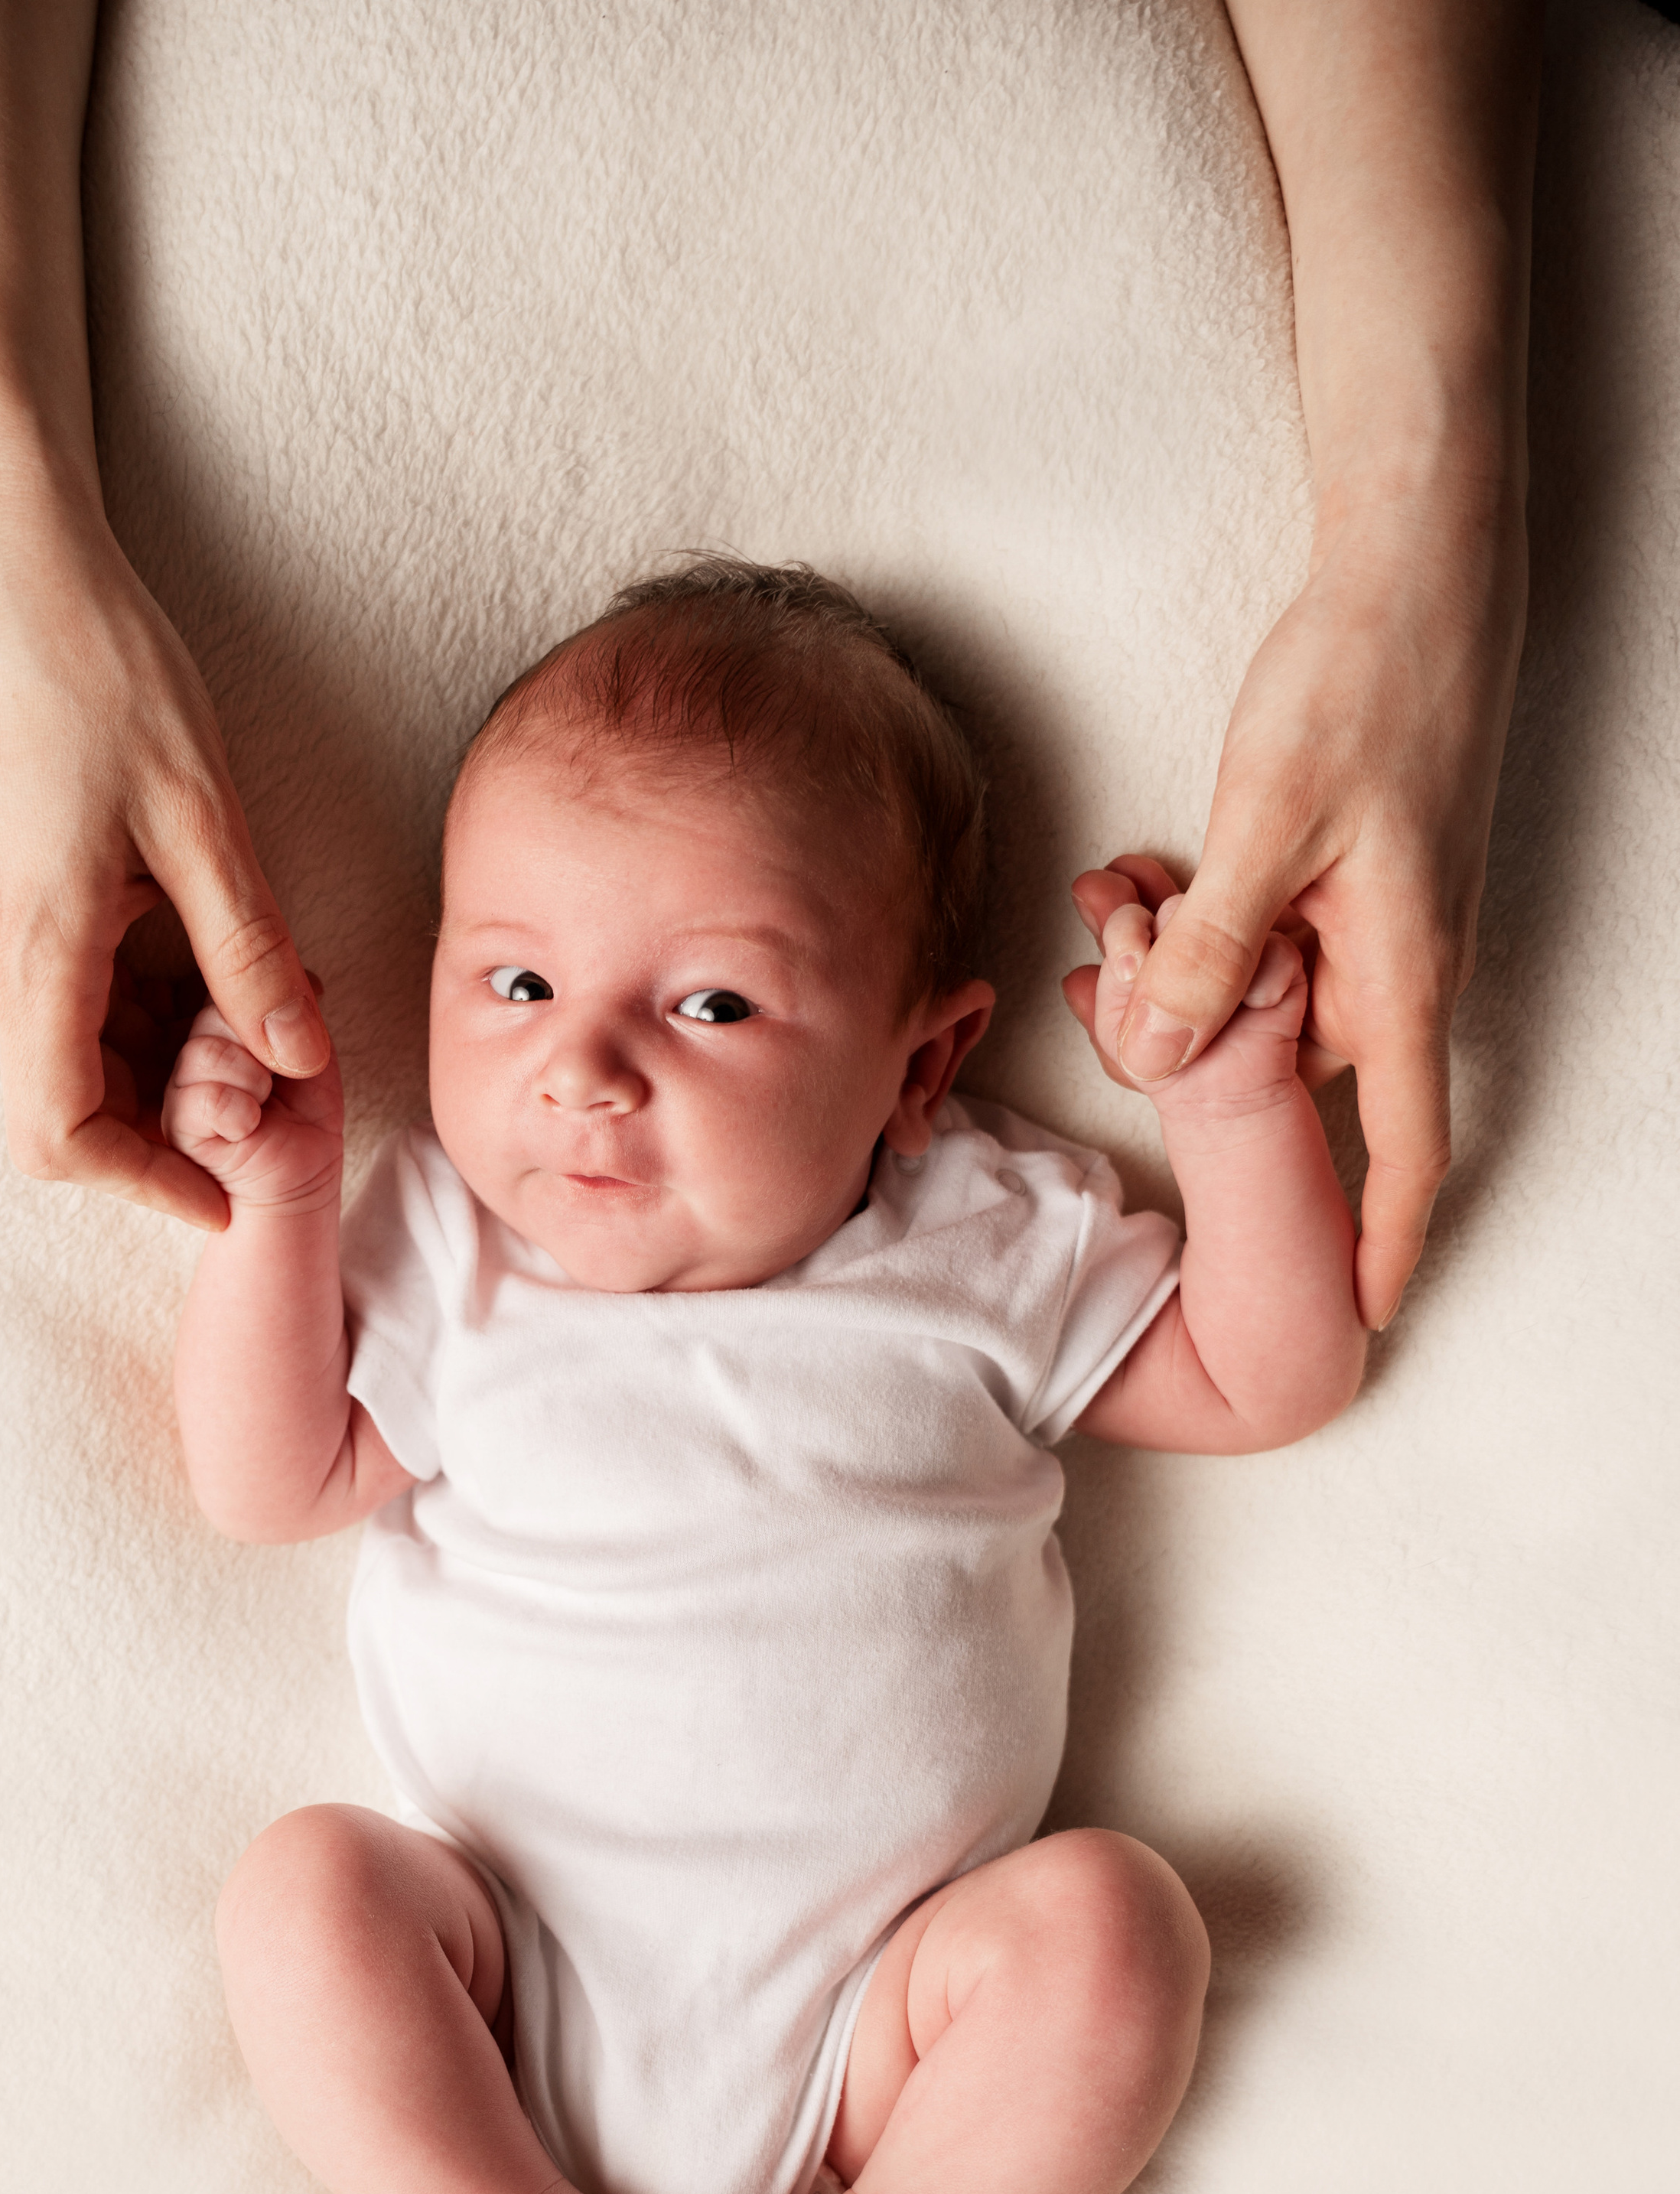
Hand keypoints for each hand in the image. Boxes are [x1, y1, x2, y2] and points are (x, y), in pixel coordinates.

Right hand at [0, 477, 329, 1231]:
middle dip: (164, 1117)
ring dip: (149, 1054)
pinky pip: (49, 989)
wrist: (0, 560)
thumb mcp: (201, 818)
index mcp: (34, 950)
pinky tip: (193, 947)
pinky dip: (122, 1001)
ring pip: (58, 1047)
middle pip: (61, 1103)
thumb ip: (249, 951)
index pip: (59, 1135)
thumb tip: (303, 1059)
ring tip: (247, 999)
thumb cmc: (99, 670)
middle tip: (266, 1075)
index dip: (143, 1184)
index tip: (223, 1193)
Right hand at [162, 1001, 343, 1213]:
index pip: (225, 987)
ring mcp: (172, 1085)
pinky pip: (204, 1097)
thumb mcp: (311, 1046)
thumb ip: (298, 1003)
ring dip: (253, 1081)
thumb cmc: (304, 1117)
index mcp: (210, 1020)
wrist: (302, 1184)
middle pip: (211, 1011)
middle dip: (259, 1046)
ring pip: (204, 1052)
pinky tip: (248, 1126)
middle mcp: (181, 1046)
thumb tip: (297, 975)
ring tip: (260, 1103)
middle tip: (272, 1080)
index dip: (263, 1011)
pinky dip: (241, 1110)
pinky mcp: (171, 1126)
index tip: (285, 1046)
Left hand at [1089, 491, 1525, 1326]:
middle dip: (1177, 1039)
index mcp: (1398, 970)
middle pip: (1275, 1065)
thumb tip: (1159, 1059)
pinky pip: (1258, 934)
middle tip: (1095, 960)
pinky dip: (1193, 919)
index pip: (1403, 1145)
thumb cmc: (1362, 682)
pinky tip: (1137, 874)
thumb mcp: (1265, 824)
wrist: (1418, 560)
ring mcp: (1372, 916)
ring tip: (1108, 892)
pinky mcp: (1344, 869)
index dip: (1380, 1236)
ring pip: (1252, 995)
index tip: (1361, 1314)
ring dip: (1172, 964)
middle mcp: (1394, 959)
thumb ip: (1208, 951)